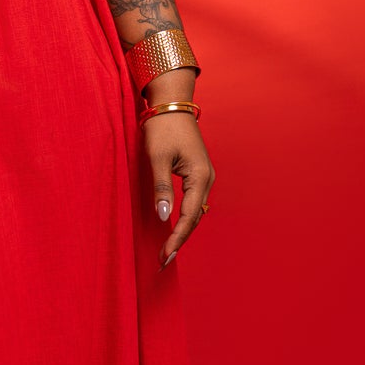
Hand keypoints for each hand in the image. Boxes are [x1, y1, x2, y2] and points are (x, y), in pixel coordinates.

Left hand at [143, 110, 214, 266]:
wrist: (171, 103)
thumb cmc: (163, 128)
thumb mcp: (157, 158)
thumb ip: (161, 189)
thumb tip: (164, 217)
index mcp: (200, 176)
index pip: (189, 216)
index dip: (176, 238)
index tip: (164, 255)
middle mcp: (207, 179)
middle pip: (195, 218)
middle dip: (180, 239)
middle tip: (163, 260)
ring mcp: (204, 176)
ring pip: (195, 211)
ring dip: (182, 230)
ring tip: (167, 250)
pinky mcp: (197, 173)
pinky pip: (193, 202)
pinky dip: (184, 218)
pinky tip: (174, 228)